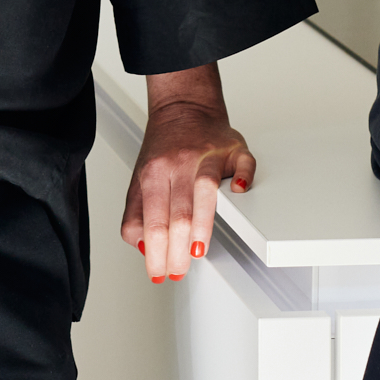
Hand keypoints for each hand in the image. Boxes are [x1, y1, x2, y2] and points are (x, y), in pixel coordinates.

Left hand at [122, 66, 254, 282]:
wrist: (184, 107)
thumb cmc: (165, 148)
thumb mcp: (139, 180)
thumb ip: (135, 216)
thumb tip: (143, 248)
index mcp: (155, 172)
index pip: (154, 220)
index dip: (156, 251)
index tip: (158, 271)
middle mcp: (180, 163)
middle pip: (179, 212)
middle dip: (178, 249)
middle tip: (179, 269)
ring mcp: (209, 154)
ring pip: (205, 190)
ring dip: (202, 224)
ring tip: (198, 250)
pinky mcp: (235, 148)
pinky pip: (243, 163)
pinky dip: (244, 178)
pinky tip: (240, 193)